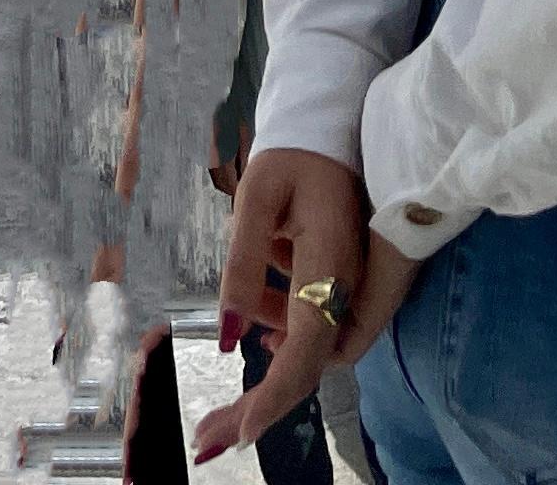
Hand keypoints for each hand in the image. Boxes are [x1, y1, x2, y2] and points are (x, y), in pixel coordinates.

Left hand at [193, 149, 420, 465]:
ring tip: (220, 380)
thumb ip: (243, 263)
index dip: (274, 396)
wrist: (333, 118)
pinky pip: (313, 326)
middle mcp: (346, 283)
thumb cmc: (294, 152)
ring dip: (267, 373)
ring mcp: (348, 283)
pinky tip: (255, 323)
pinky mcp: (341, 280)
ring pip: (311, 350)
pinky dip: (281, 339)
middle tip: (207, 438)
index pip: (306, 349)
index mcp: (329, 263)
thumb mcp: (257, 197)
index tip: (235, 434)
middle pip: (309, 365)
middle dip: (261, 407)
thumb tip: (229, 336)